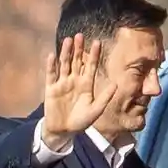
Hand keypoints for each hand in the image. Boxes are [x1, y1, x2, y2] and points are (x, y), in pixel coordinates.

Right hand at [41, 34, 116, 148]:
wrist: (64, 131)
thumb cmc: (81, 122)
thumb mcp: (95, 110)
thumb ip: (105, 97)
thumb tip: (116, 84)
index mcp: (86, 84)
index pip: (91, 66)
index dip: (94, 55)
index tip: (97, 42)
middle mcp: (75, 80)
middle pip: (77, 61)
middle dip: (79, 49)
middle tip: (80, 36)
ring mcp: (62, 83)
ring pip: (64, 64)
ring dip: (66, 52)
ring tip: (68, 40)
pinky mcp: (51, 88)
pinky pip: (51, 75)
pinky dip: (51, 65)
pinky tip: (52, 55)